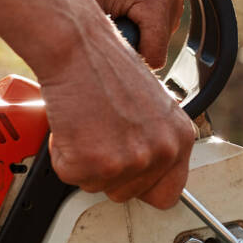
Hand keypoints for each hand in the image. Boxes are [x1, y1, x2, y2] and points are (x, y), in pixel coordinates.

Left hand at [33, 0, 182, 69]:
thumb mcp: (89, 15)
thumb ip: (106, 47)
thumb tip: (111, 81)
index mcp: (157, 1)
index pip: (153, 58)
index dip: (128, 59)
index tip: (105, 43)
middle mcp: (172, 1)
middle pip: (156, 53)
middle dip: (130, 49)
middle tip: (106, 27)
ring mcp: (174, 3)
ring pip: (156, 47)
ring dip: (133, 41)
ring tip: (112, 18)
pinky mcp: (170, 5)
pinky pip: (156, 37)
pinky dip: (138, 34)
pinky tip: (121, 17)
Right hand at [41, 10, 194, 208]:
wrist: (78, 48)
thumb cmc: (108, 67)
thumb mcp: (153, 106)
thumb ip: (156, 141)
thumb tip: (147, 168)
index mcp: (180, 138)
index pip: (167, 194)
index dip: (143, 187)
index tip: (130, 177)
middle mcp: (161, 152)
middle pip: (126, 194)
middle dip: (106, 170)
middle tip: (99, 133)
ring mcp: (129, 161)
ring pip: (96, 185)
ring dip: (84, 161)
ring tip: (87, 124)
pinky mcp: (95, 163)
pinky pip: (70, 176)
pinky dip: (62, 155)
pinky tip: (71, 125)